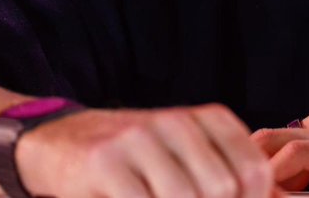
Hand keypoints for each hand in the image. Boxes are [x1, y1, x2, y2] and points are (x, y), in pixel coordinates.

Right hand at [16, 103, 283, 197]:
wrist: (55, 141)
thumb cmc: (130, 157)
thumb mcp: (181, 152)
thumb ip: (219, 174)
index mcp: (205, 118)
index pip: (253, 170)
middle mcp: (176, 122)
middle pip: (223, 188)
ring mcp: (139, 141)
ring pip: (186, 197)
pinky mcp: (105, 164)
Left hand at [252, 98, 308, 193]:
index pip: (283, 141)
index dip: (266, 170)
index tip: (264, 192)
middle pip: (267, 139)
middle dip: (250, 170)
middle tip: (249, 195)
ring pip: (270, 145)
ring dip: (257, 176)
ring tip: (254, 196)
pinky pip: (291, 158)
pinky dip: (274, 179)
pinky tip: (276, 195)